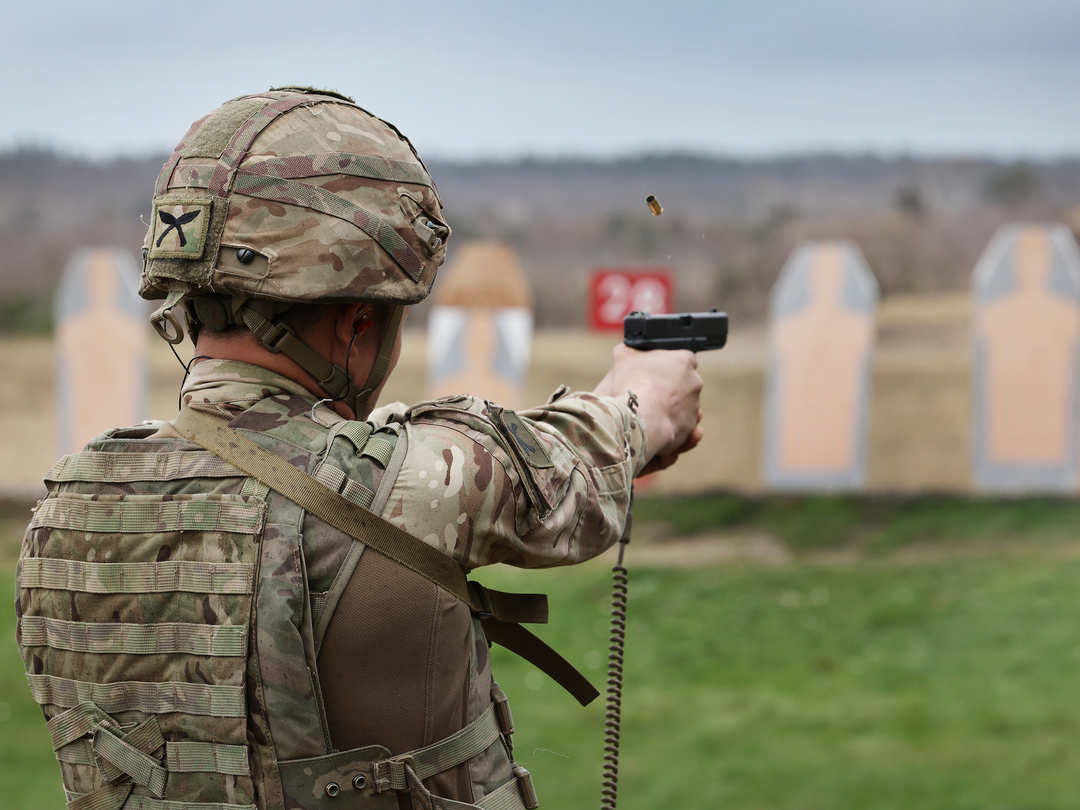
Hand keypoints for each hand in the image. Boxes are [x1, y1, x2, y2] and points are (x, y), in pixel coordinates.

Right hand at [593, 344, 703, 470]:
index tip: (654, 374)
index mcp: (684, 360)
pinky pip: (680, 426)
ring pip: (681, 407)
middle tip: (649, 394)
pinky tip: (654, 426)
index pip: (682, 359)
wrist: (641, 417)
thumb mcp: (624, 358)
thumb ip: (628, 350)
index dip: (667, 367)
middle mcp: (694, 382)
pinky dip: (668, 427)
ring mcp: (694, 406)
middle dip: (668, 390)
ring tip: (649, 413)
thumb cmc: (633, 384)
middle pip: (683, 384)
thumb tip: (626, 349)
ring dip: (668, 409)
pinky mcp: (690, 427)